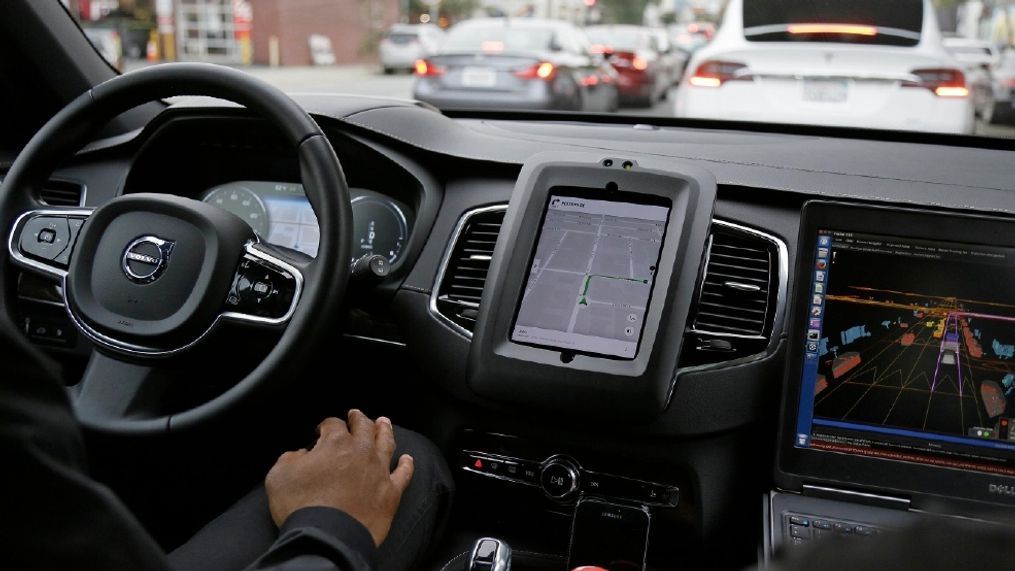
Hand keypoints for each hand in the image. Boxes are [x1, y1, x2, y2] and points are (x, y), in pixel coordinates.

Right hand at [264, 410, 414, 545]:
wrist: (327, 537)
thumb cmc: (301, 506)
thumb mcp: (279, 475)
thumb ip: (290, 458)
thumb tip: (300, 455)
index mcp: (335, 443)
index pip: (333, 424)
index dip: (327, 425)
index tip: (322, 430)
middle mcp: (361, 452)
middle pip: (364, 427)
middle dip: (359, 419)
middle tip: (357, 415)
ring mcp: (379, 471)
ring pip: (386, 443)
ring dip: (385, 430)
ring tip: (384, 423)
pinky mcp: (391, 493)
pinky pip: (403, 474)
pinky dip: (406, 465)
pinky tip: (407, 459)